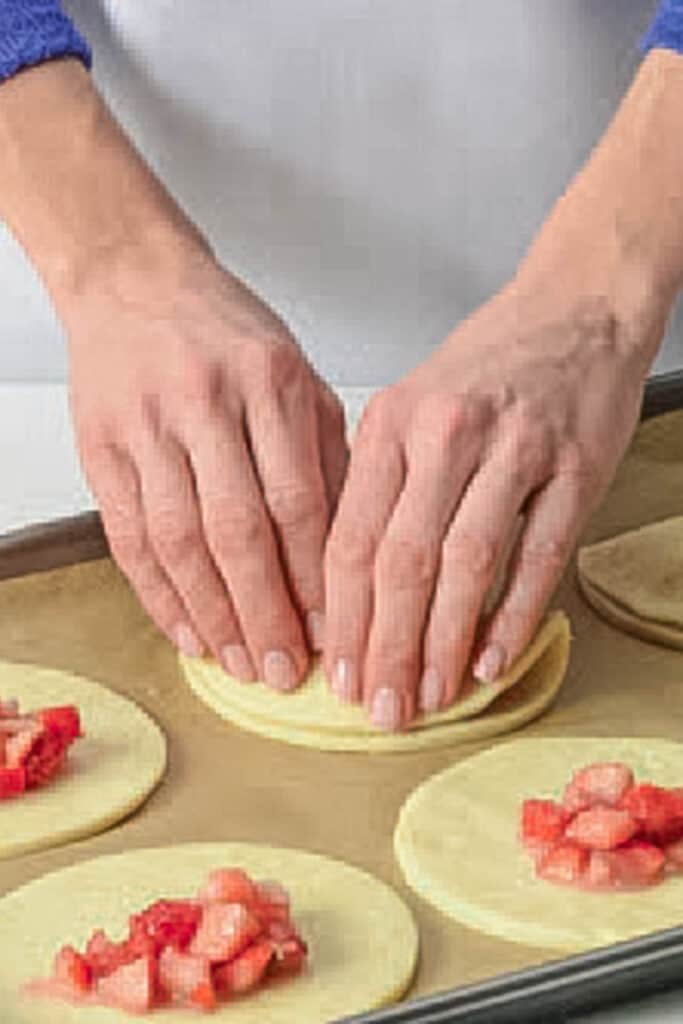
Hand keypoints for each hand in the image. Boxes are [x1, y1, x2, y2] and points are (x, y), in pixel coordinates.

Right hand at [67, 250, 346, 688]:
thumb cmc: (226, 331)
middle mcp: (205, 403)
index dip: (317, 576)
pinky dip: (158, 593)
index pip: (300, 499)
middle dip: (267, 612)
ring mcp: (146, 426)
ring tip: (241, 662)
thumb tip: (346, 549)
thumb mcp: (296, 373)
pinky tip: (186, 629)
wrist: (133, 280)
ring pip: (179, 542)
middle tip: (288, 670)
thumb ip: (324, 451)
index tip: (337, 629)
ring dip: (212, 615)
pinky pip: (129, 536)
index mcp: (270, 381)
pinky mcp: (101, 448)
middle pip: (239, 530)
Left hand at [323, 281, 665, 730]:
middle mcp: (446, 433)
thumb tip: (352, 584)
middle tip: (378, 706)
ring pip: (466, 565)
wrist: (575, 308)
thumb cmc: (489, 364)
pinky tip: (491, 659)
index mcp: (393, 421)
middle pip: (402, 560)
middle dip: (385, 646)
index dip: (342, 616)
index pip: (352, 536)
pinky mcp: (575, 467)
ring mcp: (515, 449)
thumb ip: (379, 483)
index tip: (335, 670)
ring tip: (428, 696)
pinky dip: (512, 617)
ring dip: (442, 643)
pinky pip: (538, 556)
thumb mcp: (412, 405)